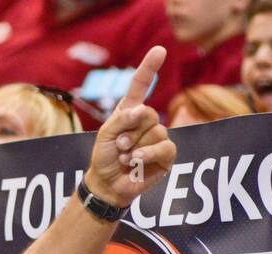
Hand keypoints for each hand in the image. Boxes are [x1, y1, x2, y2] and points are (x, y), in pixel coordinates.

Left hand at [85, 46, 174, 207]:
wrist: (108, 185)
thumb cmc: (104, 158)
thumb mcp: (105, 135)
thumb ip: (121, 119)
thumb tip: (141, 111)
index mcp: (130, 111)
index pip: (141, 85)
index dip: (150, 67)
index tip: (160, 50)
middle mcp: (147, 122)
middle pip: (149, 114)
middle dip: (130, 132)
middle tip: (119, 146)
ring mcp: (159, 137)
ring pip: (157, 132)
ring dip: (136, 147)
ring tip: (125, 158)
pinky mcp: (167, 155)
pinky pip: (165, 147)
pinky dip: (149, 154)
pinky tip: (137, 161)